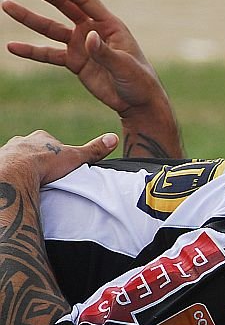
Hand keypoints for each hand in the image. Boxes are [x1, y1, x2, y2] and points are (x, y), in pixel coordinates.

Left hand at [0, 130, 118, 185]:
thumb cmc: (44, 164)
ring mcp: (8, 153)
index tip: (62, 168)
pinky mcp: (0, 166)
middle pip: (34, 152)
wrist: (15, 174)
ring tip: (35, 184)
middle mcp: (21, 142)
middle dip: (40, 162)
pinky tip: (21, 186)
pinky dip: (15, 177)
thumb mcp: (76, 157)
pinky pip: (9, 171)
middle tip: (49, 177)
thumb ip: (94, 150)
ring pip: (19, 161)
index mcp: (41, 138)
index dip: (59, 156)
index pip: (52, 145)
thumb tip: (114, 137)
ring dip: (26, 170)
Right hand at [2, 0, 166, 117]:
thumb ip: (106, 53)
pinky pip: (49, 54)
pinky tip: (12, 47)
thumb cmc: (139, 81)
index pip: (84, 1)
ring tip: (7, 5)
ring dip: (30, 18)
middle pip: (64, 6)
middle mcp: (93, 30)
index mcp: (109, 25)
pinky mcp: (75, 62)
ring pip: (51, 28)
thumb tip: (89, 37)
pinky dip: (32, 51)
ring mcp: (82, 45)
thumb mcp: (125, 67)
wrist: (138, 102)